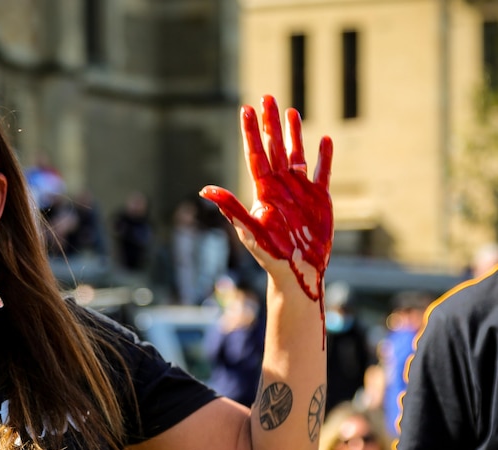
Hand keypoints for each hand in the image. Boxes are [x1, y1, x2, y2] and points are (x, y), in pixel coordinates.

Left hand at [200, 95, 332, 299]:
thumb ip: (231, 208)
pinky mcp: (319, 200)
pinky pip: (322, 174)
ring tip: (291, 111)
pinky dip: (324, 158)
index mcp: (263, 191)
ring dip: (294, 134)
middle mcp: (281, 187)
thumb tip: (205, 190)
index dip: (251, 131)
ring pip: (296, 155)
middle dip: (270, 123)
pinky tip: (323, 140)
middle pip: (274, 147)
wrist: (296, 273)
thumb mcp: (250, 230)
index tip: (246, 108)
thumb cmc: (270, 255)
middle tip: (266, 96)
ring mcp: (301, 191)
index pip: (256, 154)